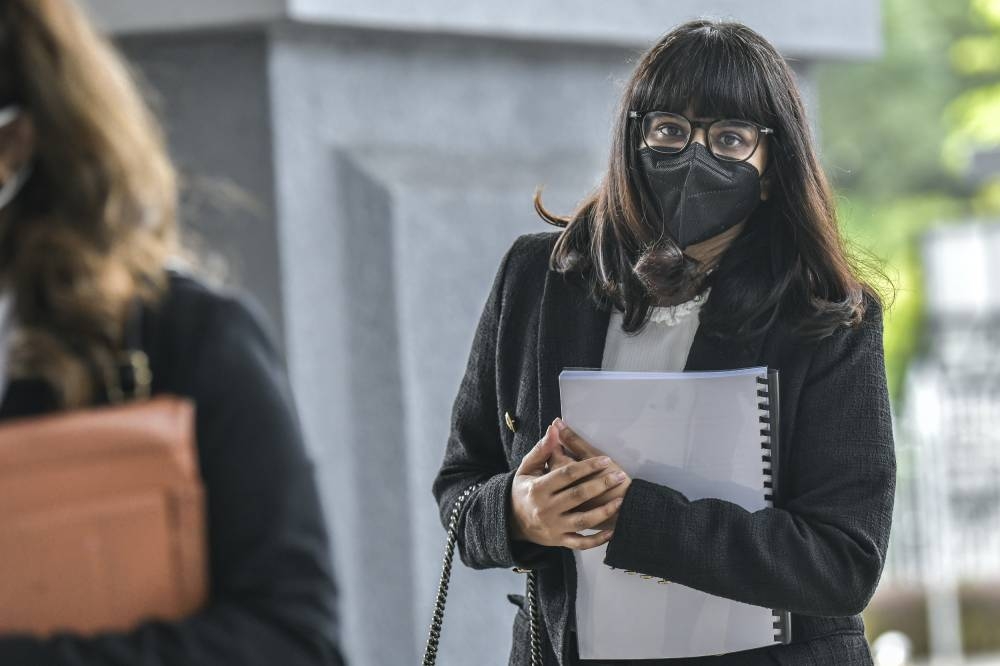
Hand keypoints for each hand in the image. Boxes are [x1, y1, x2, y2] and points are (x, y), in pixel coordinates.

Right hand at [510, 424, 628, 549]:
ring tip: (620, 501)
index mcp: (538, 488)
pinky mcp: (559, 541)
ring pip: (582, 521)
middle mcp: (546, 508)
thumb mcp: (528, 468)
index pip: (567, 474)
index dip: (588, 466)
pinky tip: (612, 532)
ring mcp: (554, 527)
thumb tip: (555, 427)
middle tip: (619, 476)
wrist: (510, 521)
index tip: (605, 460)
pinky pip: (580, 543)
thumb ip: (542, 449)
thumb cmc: (523, 489)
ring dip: (604, 512)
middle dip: (601, 485)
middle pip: (578, 495)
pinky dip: (597, 540)